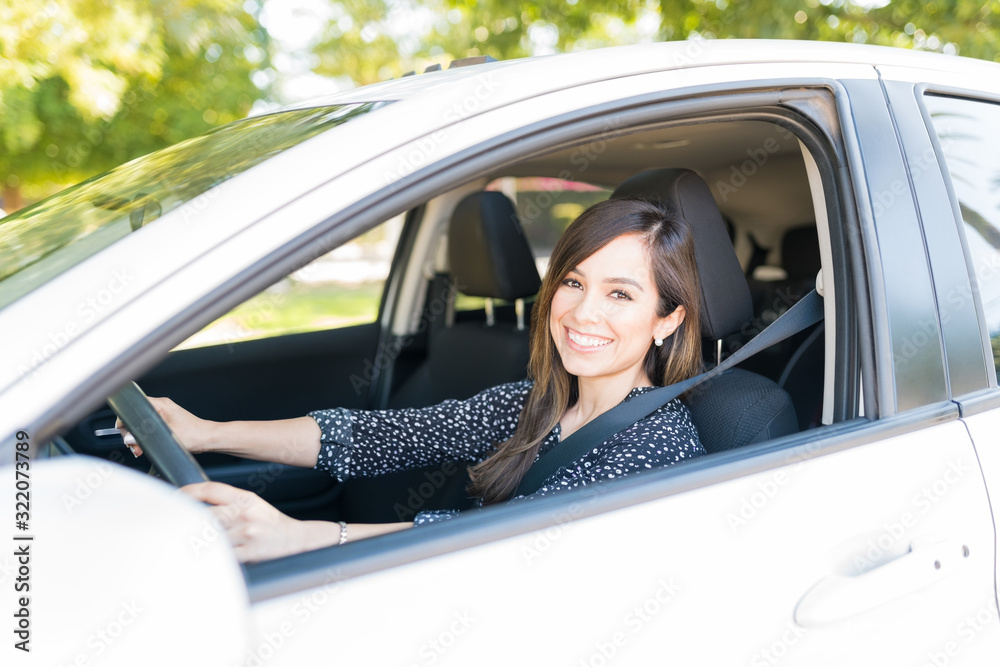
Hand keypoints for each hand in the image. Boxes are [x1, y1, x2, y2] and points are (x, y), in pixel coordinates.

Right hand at [116, 396, 215, 456]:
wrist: (208, 438)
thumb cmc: (194, 435)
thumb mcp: (167, 436)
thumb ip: (145, 436)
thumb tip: (129, 438)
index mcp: (161, 405)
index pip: (134, 405)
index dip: (125, 419)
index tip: (124, 432)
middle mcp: (162, 406)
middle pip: (135, 416)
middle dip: (131, 432)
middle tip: (133, 445)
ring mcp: (164, 413)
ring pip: (141, 423)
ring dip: (137, 437)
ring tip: (139, 449)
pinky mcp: (166, 421)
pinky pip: (148, 427)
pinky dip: (145, 437)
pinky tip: (144, 447)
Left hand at [180, 482, 337, 562]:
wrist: (296, 539)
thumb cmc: (269, 522)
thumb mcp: (251, 503)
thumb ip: (226, 501)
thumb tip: (194, 503)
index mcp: (244, 499)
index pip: (210, 489)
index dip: (187, 491)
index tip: (173, 497)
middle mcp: (244, 513)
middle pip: (205, 514)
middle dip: (187, 519)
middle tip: (174, 523)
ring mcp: (246, 534)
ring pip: (210, 536)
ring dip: (197, 540)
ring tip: (188, 542)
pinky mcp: (248, 553)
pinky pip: (222, 555)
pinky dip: (211, 556)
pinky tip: (206, 555)